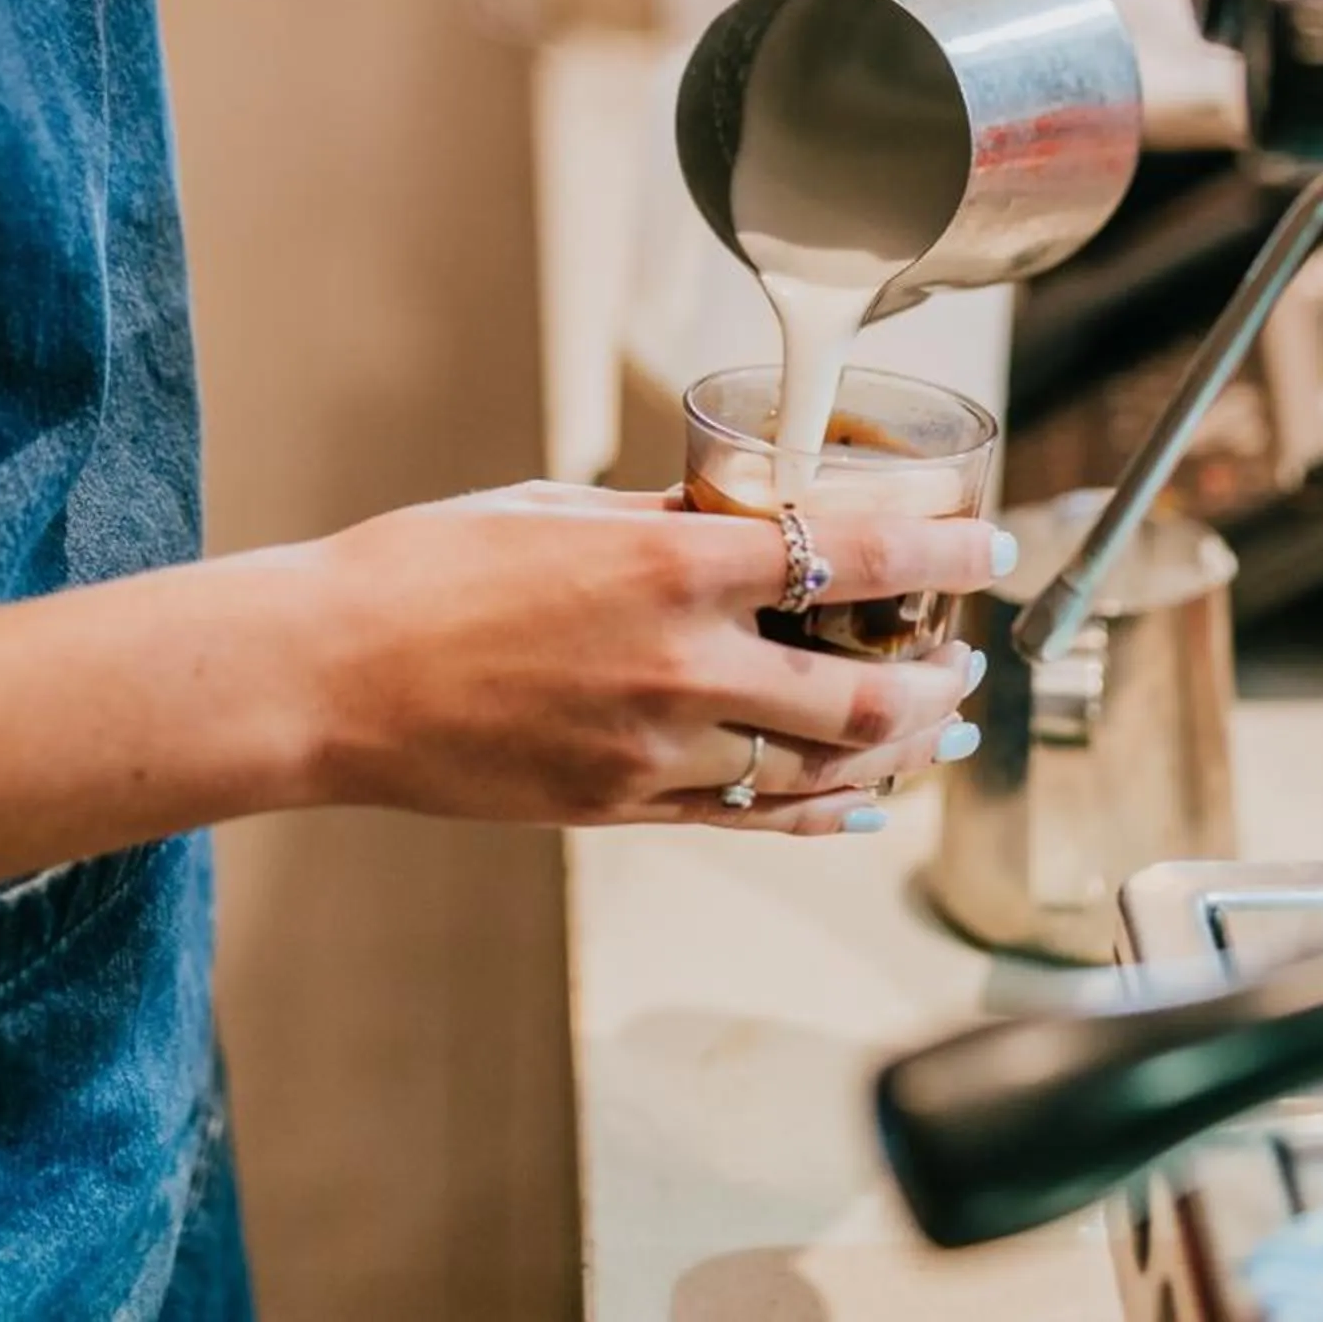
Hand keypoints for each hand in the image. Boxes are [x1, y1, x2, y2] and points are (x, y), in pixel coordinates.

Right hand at [297, 483, 997, 835]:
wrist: (332, 675)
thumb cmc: (429, 569)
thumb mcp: (559, 506)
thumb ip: (668, 514)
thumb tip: (747, 503)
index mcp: (669, 564)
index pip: (854, 556)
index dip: (943, 552)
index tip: (990, 542)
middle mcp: (682, 665)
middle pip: (864, 688)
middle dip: (937, 672)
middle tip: (968, 654)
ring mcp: (656, 752)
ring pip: (822, 768)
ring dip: (897, 748)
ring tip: (935, 725)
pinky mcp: (624, 809)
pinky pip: (753, 819)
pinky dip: (822, 813)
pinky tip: (860, 803)